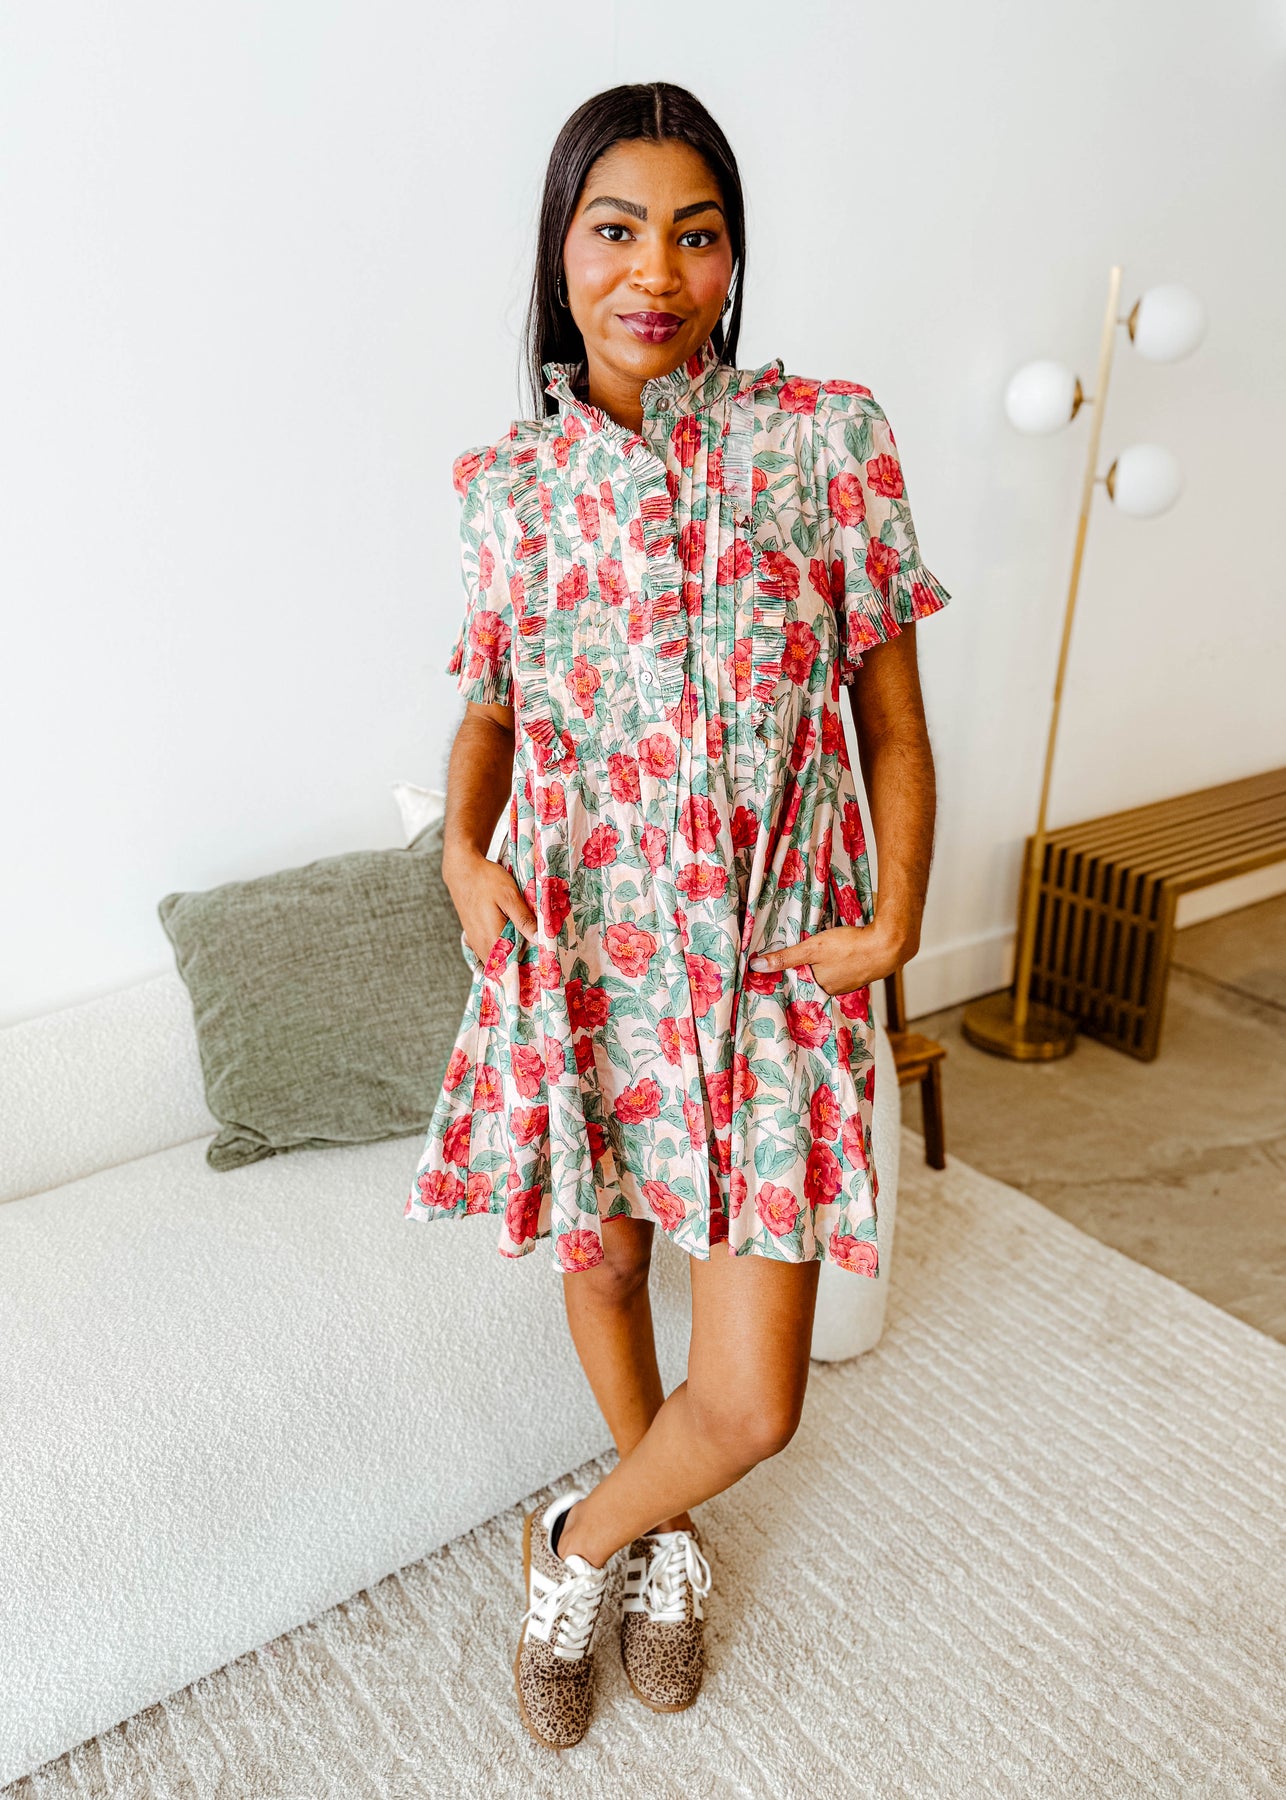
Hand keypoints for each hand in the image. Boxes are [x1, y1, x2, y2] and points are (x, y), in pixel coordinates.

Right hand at [444, 850, 537, 962]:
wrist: (462, 870)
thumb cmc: (486, 880)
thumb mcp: (510, 896)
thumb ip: (524, 920)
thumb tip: (540, 940)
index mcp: (492, 938)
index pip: (510, 967)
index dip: (525, 969)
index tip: (540, 966)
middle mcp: (481, 945)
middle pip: (504, 967)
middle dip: (520, 964)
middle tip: (538, 955)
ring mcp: (475, 941)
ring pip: (496, 960)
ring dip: (510, 957)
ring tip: (527, 948)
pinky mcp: (473, 936)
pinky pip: (489, 951)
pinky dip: (501, 950)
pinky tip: (512, 939)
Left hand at [748, 915, 917, 995]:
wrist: (888, 944)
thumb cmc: (850, 946)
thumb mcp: (812, 948)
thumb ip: (785, 958)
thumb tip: (756, 966)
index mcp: (820, 987)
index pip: (799, 982)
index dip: (791, 973)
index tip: (779, 966)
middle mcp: (834, 990)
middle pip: (814, 977)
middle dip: (808, 967)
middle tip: (802, 953)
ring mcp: (851, 982)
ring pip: (830, 972)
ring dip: (826, 963)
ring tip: (823, 950)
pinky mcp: (862, 972)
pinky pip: (845, 968)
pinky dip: (840, 961)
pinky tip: (841, 951)